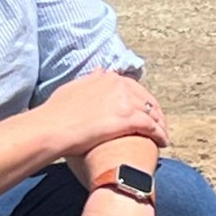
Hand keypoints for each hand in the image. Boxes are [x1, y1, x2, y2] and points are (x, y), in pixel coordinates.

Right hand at [37, 71, 166, 157]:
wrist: (52, 128)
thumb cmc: (56, 114)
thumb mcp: (73, 88)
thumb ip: (90, 80)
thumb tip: (100, 71)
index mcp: (107, 78)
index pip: (133, 88)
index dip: (141, 101)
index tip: (144, 111)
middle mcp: (118, 85)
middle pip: (147, 99)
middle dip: (155, 112)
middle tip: (159, 125)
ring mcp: (125, 101)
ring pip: (153, 113)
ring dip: (161, 125)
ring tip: (163, 136)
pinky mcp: (129, 119)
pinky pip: (153, 127)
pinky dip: (161, 135)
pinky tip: (163, 144)